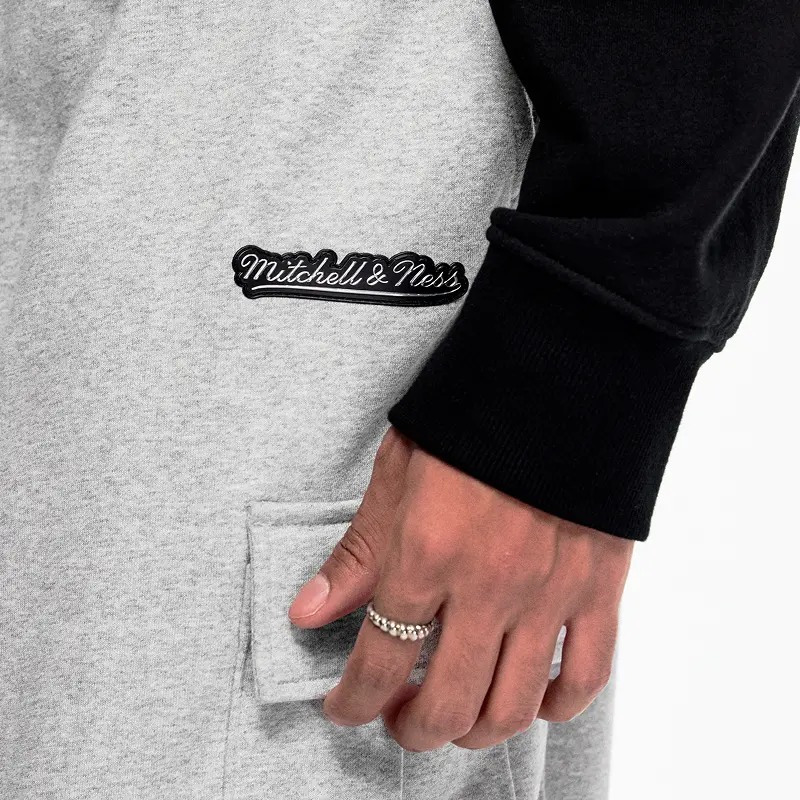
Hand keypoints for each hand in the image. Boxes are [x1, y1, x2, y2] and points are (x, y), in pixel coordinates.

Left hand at [288, 426, 634, 750]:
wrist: (559, 376)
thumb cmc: (472, 415)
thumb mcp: (397, 473)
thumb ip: (358, 552)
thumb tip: (308, 612)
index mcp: (428, 552)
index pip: (378, 660)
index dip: (351, 701)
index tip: (343, 707)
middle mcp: (488, 586)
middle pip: (446, 706)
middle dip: (410, 729)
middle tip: (397, 718)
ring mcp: (549, 593)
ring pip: (512, 708)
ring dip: (473, 732)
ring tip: (455, 717)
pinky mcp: (599, 588)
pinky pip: (585, 677)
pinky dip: (555, 707)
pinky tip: (529, 699)